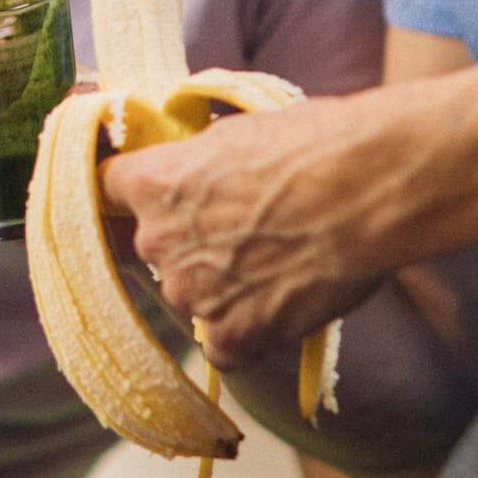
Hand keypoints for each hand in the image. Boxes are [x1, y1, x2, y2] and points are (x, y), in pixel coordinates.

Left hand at [102, 92, 397, 366]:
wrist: (371, 187)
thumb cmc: (318, 143)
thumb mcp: (239, 131)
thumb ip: (198, 161)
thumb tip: (196, 170)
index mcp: (153, 182)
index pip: (105, 190)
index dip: (132, 194)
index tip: (152, 196)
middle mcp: (159, 241)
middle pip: (155, 248)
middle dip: (191, 241)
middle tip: (246, 228)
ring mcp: (192, 293)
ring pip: (192, 295)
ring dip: (223, 287)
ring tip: (281, 262)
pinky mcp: (232, 334)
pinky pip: (223, 345)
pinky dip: (249, 332)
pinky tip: (282, 304)